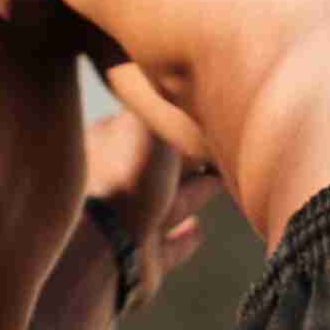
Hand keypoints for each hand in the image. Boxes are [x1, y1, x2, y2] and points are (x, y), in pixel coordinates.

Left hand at [83, 106, 210, 293]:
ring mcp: (130, 223)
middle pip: (162, 165)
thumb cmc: (126, 174)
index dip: (176, 119)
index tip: (205, 111)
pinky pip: (169, 247)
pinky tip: (197, 230)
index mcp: (112, 144)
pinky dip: (184, 239)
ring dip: (193, 193)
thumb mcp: (144, 119)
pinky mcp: (144, 260)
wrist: (108, 246)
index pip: (148, 125)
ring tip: (219, 182)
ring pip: (170, 204)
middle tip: (221, 144)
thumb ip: (159, 98)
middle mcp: (118, 182)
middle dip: (188, 155)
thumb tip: (170, 69)